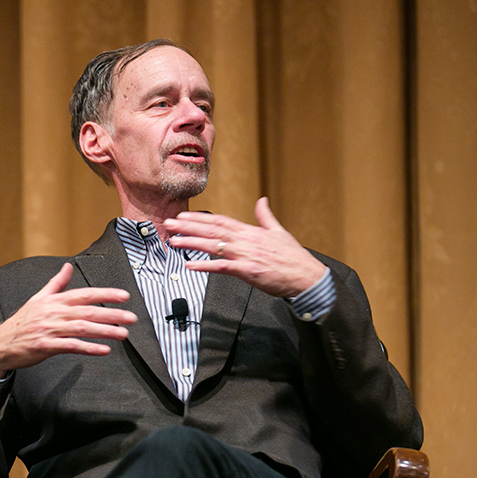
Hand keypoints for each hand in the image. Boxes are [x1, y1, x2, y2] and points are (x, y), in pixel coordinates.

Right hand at [0, 263, 137, 377]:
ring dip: (105, 331)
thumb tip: (67, 266)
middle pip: (87, 311)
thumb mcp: (38, 298)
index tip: (124, 296)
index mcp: (54, 300)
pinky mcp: (46, 346)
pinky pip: (71, 346)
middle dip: (112, 314)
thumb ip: (56, 283)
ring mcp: (50, 329)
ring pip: (82, 328)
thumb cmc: (22, 322)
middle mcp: (54, 313)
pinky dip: (89, 348)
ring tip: (123, 334)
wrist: (0, 343)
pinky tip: (103, 350)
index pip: (84, 294)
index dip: (105, 294)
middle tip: (131, 318)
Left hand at [163, 197, 324, 297]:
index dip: (200, 218)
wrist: (306, 277)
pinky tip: (190, 265)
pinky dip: (205, 266)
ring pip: (213, 246)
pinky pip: (222, 268)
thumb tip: (262, 200)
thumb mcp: (279, 231)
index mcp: (251, 231)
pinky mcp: (247, 271)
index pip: (220, 221)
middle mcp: (245, 241)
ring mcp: (245, 255)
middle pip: (212, 230)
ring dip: (191, 243)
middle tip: (169, 224)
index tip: (184, 216)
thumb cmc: (293, 257)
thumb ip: (265, 216)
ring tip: (174, 241)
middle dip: (188, 227)